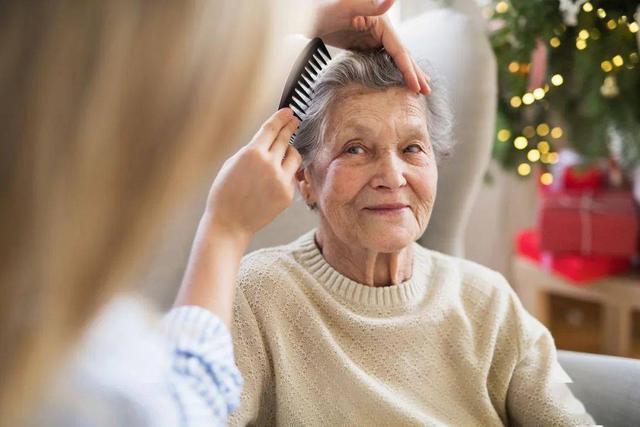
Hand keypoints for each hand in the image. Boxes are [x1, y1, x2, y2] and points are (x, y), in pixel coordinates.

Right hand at [204, 108, 301, 240]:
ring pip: (294, 156)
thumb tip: (266, 141)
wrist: (230, 222)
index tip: (288, 112)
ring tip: (284, 152)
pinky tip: (274, 178)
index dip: (281, 118)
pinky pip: (291, 176)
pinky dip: (285, 173)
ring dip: (290, 151)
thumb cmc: (226, 194)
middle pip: (285, 139)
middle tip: (294, 121)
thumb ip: (251, 151)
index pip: (271, 128)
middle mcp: (269, 164)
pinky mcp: (287, 193)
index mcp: (252, 153)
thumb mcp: (232, 164)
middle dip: (290, 127)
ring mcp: (280, 179)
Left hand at [311, 0, 429, 94]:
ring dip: (406, 72)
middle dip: (414, 73)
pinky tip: (396, 79)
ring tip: (418, 86)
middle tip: (427, 91)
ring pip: (394, 58)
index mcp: (382, 23)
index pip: (400, 51)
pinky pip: (381, 60)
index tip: (417, 86)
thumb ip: (371, 5)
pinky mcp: (363, 44)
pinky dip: (391, 70)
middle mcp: (381, 30)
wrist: (309, 15)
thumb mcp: (348, 6)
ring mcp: (373, 37)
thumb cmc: (326, 7)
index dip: (409, 70)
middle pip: (401, 55)